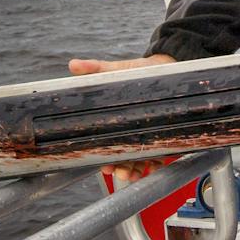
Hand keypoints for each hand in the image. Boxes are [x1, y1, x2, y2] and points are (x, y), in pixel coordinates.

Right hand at [65, 54, 178, 181]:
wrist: (167, 66)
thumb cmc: (139, 70)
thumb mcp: (116, 69)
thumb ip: (95, 68)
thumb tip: (73, 65)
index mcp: (115, 119)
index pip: (106, 143)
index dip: (104, 157)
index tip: (104, 166)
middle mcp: (130, 130)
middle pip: (123, 155)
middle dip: (121, 167)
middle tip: (120, 173)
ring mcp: (147, 133)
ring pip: (140, 158)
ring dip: (136, 169)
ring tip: (134, 174)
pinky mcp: (164, 132)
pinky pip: (160, 153)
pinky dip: (157, 162)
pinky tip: (154, 165)